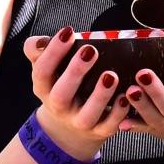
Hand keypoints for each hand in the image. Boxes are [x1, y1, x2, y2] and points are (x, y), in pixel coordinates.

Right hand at [23, 29, 124, 159]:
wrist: (67, 127)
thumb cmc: (60, 85)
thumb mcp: (46, 68)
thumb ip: (38, 50)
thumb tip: (41, 41)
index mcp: (44, 88)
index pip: (42, 71)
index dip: (53, 52)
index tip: (68, 32)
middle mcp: (59, 107)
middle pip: (62, 94)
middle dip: (75, 72)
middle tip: (90, 50)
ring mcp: (79, 122)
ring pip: (87, 115)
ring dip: (100, 95)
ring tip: (110, 75)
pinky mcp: (98, 132)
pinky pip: (108, 127)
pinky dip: (118, 113)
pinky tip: (125, 96)